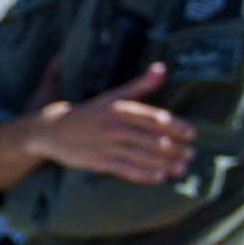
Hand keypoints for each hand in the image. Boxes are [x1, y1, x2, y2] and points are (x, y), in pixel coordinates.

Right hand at [21, 61, 194, 186]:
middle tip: (191, 154)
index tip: (191, 133)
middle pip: (151, 139)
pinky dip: (144, 174)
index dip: (175, 126)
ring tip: (182, 168)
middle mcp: (114, 127)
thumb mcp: (112, 96)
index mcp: (119, 109)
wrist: (52, 129)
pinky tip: (160, 177)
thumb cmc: (89, 112)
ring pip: (141, 156)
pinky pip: (125, 170)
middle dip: (174, 148)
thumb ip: (140, 85)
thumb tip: (162, 67)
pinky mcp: (98, 162)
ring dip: (165, 163)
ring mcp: (106, 146)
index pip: (153, 117)